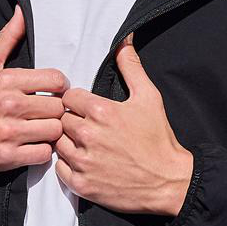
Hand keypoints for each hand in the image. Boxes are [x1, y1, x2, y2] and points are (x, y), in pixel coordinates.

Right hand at [0, 6, 68, 179]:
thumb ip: (6, 39)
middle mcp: (8, 105)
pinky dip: (41, 152)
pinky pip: (43, 154)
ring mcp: (8, 132)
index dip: (59, 88)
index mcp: (5, 80)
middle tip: (44, 115)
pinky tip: (31, 146)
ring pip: (54, 131)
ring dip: (50, 133)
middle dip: (55, 112)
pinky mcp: (7, 157)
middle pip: (58, 108)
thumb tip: (22, 12)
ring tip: (39, 131)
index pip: (56, 80)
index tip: (51, 94)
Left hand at [54, 34, 191, 216]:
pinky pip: (59, 168)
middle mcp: (88, 135)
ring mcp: (84, 162)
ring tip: (86, 145)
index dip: (77, 102)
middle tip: (88, 128)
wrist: (169, 182)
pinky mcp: (82, 184)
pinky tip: (84, 162)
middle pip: (61, 119)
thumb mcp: (149, 97)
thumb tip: (124, 41)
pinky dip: (67, 165)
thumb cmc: (159, 139)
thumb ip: (131, 67)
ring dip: (68, 142)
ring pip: (58, 143)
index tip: (87, 109)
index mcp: (101, 111)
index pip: (69, 97)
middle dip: (72, 121)